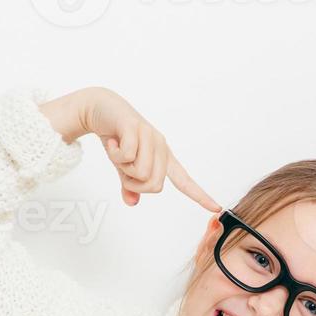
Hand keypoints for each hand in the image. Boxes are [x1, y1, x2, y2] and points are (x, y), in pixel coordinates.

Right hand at [79, 87, 220, 210]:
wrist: (99, 107)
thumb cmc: (115, 137)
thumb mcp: (122, 166)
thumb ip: (129, 185)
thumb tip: (133, 203)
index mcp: (163, 157)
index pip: (184, 181)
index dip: (199, 195)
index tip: (216, 208)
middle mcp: (161, 147)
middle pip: (155, 185)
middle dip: (133, 184)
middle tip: (122, 167)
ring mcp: (150, 136)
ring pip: (142, 173)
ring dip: (123, 168)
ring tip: (117, 151)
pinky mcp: (136, 128)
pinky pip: (128, 156)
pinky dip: (115, 154)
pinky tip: (113, 142)